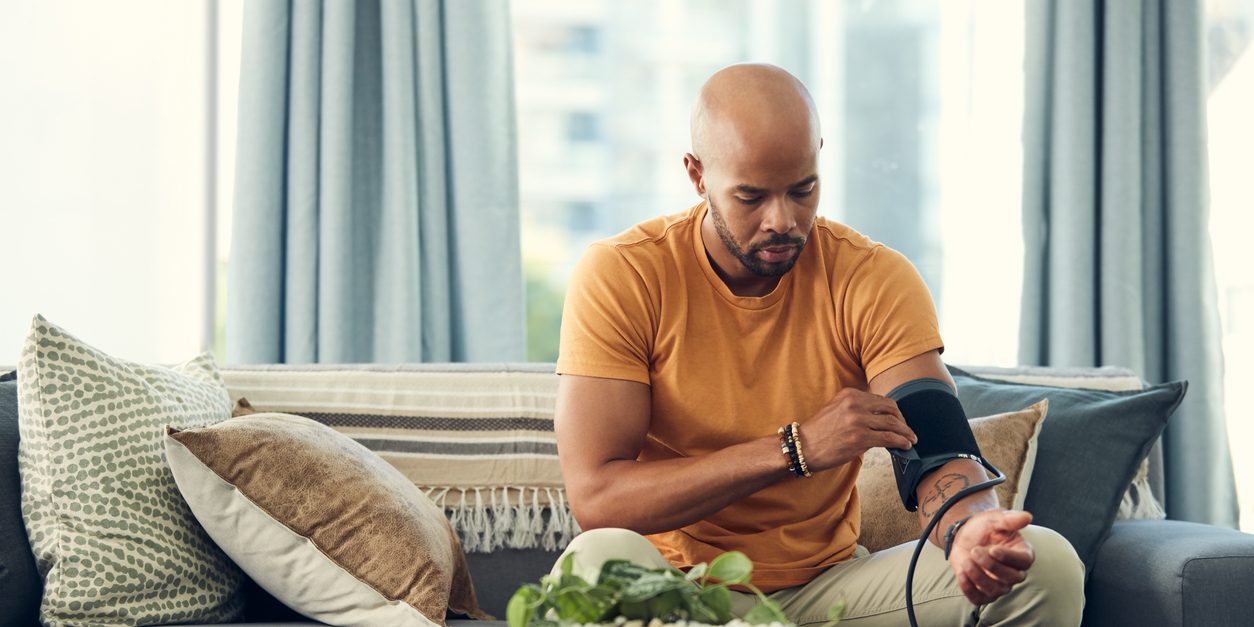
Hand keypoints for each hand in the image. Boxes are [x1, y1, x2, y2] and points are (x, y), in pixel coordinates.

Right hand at [798, 388, 916, 471]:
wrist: (803, 447)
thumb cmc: (819, 432)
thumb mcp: (836, 409)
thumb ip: (856, 408)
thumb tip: (879, 417)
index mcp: (850, 394)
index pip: (881, 400)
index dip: (894, 411)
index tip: (899, 420)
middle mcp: (855, 404)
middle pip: (890, 409)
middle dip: (902, 420)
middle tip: (907, 430)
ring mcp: (858, 420)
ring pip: (893, 424)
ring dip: (906, 432)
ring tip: (911, 439)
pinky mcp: (861, 438)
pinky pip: (889, 438)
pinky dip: (901, 442)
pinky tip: (905, 446)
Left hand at [947, 509, 1034, 604]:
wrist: (965, 536)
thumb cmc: (984, 528)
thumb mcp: (994, 518)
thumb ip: (1009, 519)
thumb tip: (1027, 517)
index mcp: (1022, 553)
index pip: (1024, 561)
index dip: (1009, 557)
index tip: (993, 549)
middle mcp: (1014, 572)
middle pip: (1011, 578)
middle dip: (990, 565)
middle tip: (974, 550)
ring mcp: (999, 585)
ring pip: (995, 591)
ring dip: (977, 576)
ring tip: (965, 560)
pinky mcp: (983, 593)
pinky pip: (978, 600)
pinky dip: (968, 589)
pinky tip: (961, 573)